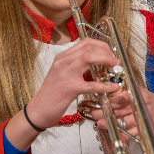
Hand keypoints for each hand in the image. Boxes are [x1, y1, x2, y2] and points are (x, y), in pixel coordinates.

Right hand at [5, 38, 120, 149]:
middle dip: (106, 51)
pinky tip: (113, 87)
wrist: (38, 110)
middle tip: (115, 61)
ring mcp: (65, 74)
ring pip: (89, 57)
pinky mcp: (70, 89)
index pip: (84, 43)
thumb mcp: (64, 75)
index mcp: (62, 58)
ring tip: (115, 68)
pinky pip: (92, 85)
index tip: (110, 53)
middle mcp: (62, 62)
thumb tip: (98, 67)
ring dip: (106, 60)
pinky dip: (106, 86)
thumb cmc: (52, 94)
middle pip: (88, 47)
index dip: (101, 45)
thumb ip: (78, 68)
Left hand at [86, 86, 153, 148]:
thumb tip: (106, 89)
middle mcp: (140, 104)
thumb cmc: (149, 104)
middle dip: (105, 110)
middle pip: (120, 108)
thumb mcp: (140, 93)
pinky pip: (132, 133)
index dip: (108, 98)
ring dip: (111, 123)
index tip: (98, 100)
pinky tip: (115, 135)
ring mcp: (143, 116)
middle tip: (94, 112)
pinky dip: (123, 135)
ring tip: (100, 123)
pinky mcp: (146, 128)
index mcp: (138, 94)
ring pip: (125, 121)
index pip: (121, 95)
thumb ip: (125, 91)